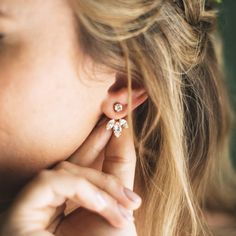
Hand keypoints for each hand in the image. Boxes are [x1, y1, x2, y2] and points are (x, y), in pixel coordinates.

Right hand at [0, 117, 140, 235]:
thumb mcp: (117, 209)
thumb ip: (117, 174)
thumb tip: (120, 137)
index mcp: (69, 205)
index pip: (82, 166)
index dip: (97, 143)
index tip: (115, 125)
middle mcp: (47, 203)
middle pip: (72, 162)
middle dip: (95, 141)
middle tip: (116, 123)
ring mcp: (33, 206)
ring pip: (65, 169)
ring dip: (102, 183)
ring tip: (127, 205)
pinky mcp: (21, 210)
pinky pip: (52, 181)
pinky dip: (83, 189)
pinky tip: (104, 206)